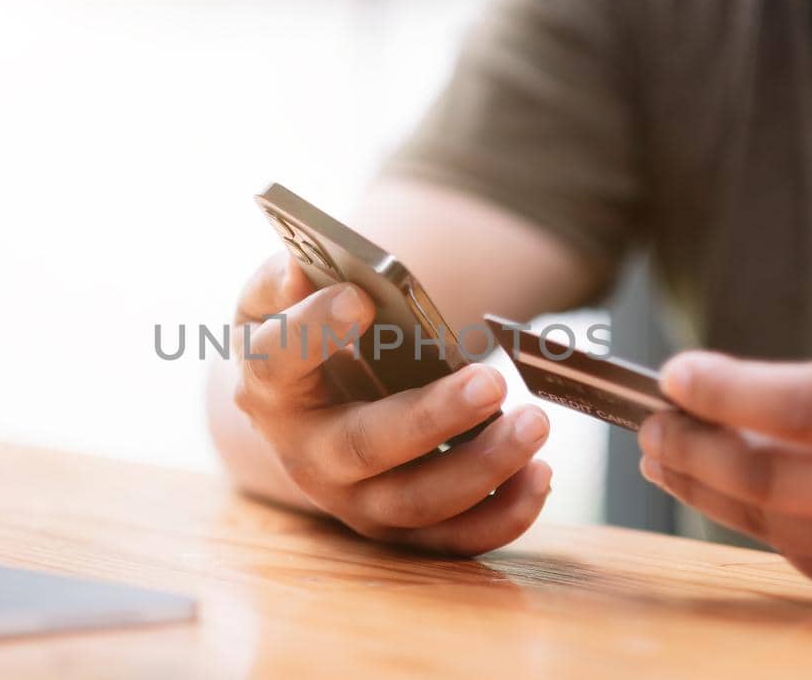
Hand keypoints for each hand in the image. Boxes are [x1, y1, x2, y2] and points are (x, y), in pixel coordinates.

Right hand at [230, 253, 552, 554]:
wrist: (304, 422)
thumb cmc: (298, 352)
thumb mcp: (271, 310)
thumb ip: (277, 283)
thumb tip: (297, 271)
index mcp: (271, 390)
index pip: (278, 362)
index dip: (313, 331)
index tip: (359, 299)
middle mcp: (307, 456)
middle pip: (364, 446)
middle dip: (431, 418)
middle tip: (490, 381)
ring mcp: (354, 501)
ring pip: (417, 501)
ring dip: (483, 468)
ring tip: (534, 423)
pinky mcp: (400, 530)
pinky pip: (453, 539)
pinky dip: (503, 514)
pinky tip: (539, 473)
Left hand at [637, 333, 811, 607]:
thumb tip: (739, 398)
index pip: (801, 406)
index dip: (725, 392)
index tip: (673, 376)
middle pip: (767, 477)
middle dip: (690, 448)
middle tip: (650, 423)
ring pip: (770, 522)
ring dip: (702, 486)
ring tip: (663, 452)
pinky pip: (798, 552)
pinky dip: (751, 518)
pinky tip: (719, 487)